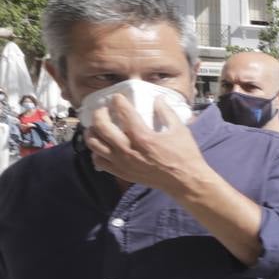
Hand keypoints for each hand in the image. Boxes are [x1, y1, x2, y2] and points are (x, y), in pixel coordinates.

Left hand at [84, 95, 206, 194]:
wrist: (185, 181)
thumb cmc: (185, 155)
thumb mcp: (180, 130)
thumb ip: (166, 112)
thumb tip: (158, 99)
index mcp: (143, 137)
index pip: (124, 113)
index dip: (118, 102)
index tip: (117, 97)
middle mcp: (128, 150)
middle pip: (102, 127)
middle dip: (100, 114)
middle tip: (103, 110)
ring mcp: (122, 162)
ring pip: (94, 144)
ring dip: (93, 131)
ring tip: (97, 126)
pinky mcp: (122, 172)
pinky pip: (98, 160)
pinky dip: (96, 151)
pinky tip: (103, 145)